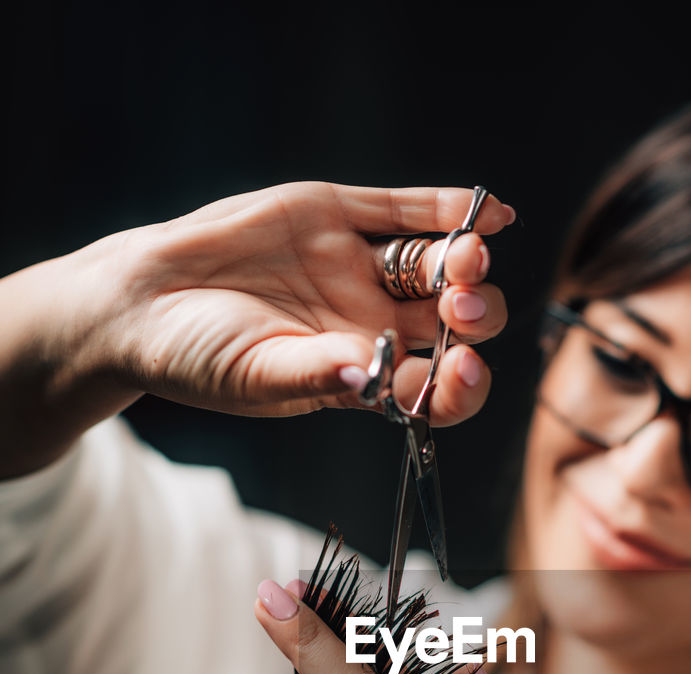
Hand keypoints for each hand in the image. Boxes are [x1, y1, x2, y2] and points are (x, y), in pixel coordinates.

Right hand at [0, 183, 511, 476]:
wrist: (141, 299)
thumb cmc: (195, 358)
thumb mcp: (255, 376)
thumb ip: (317, 375)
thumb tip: (371, 379)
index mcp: (361, 376)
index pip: (432, 388)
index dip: (460, 384)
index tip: (464, 371)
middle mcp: (371, 324)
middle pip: (451, 325)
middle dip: (472, 317)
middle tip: (459, 308)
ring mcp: (358, 269)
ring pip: (435, 266)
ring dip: (464, 261)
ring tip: (467, 255)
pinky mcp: (336, 216)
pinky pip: (405, 211)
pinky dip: (449, 209)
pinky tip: (490, 213)